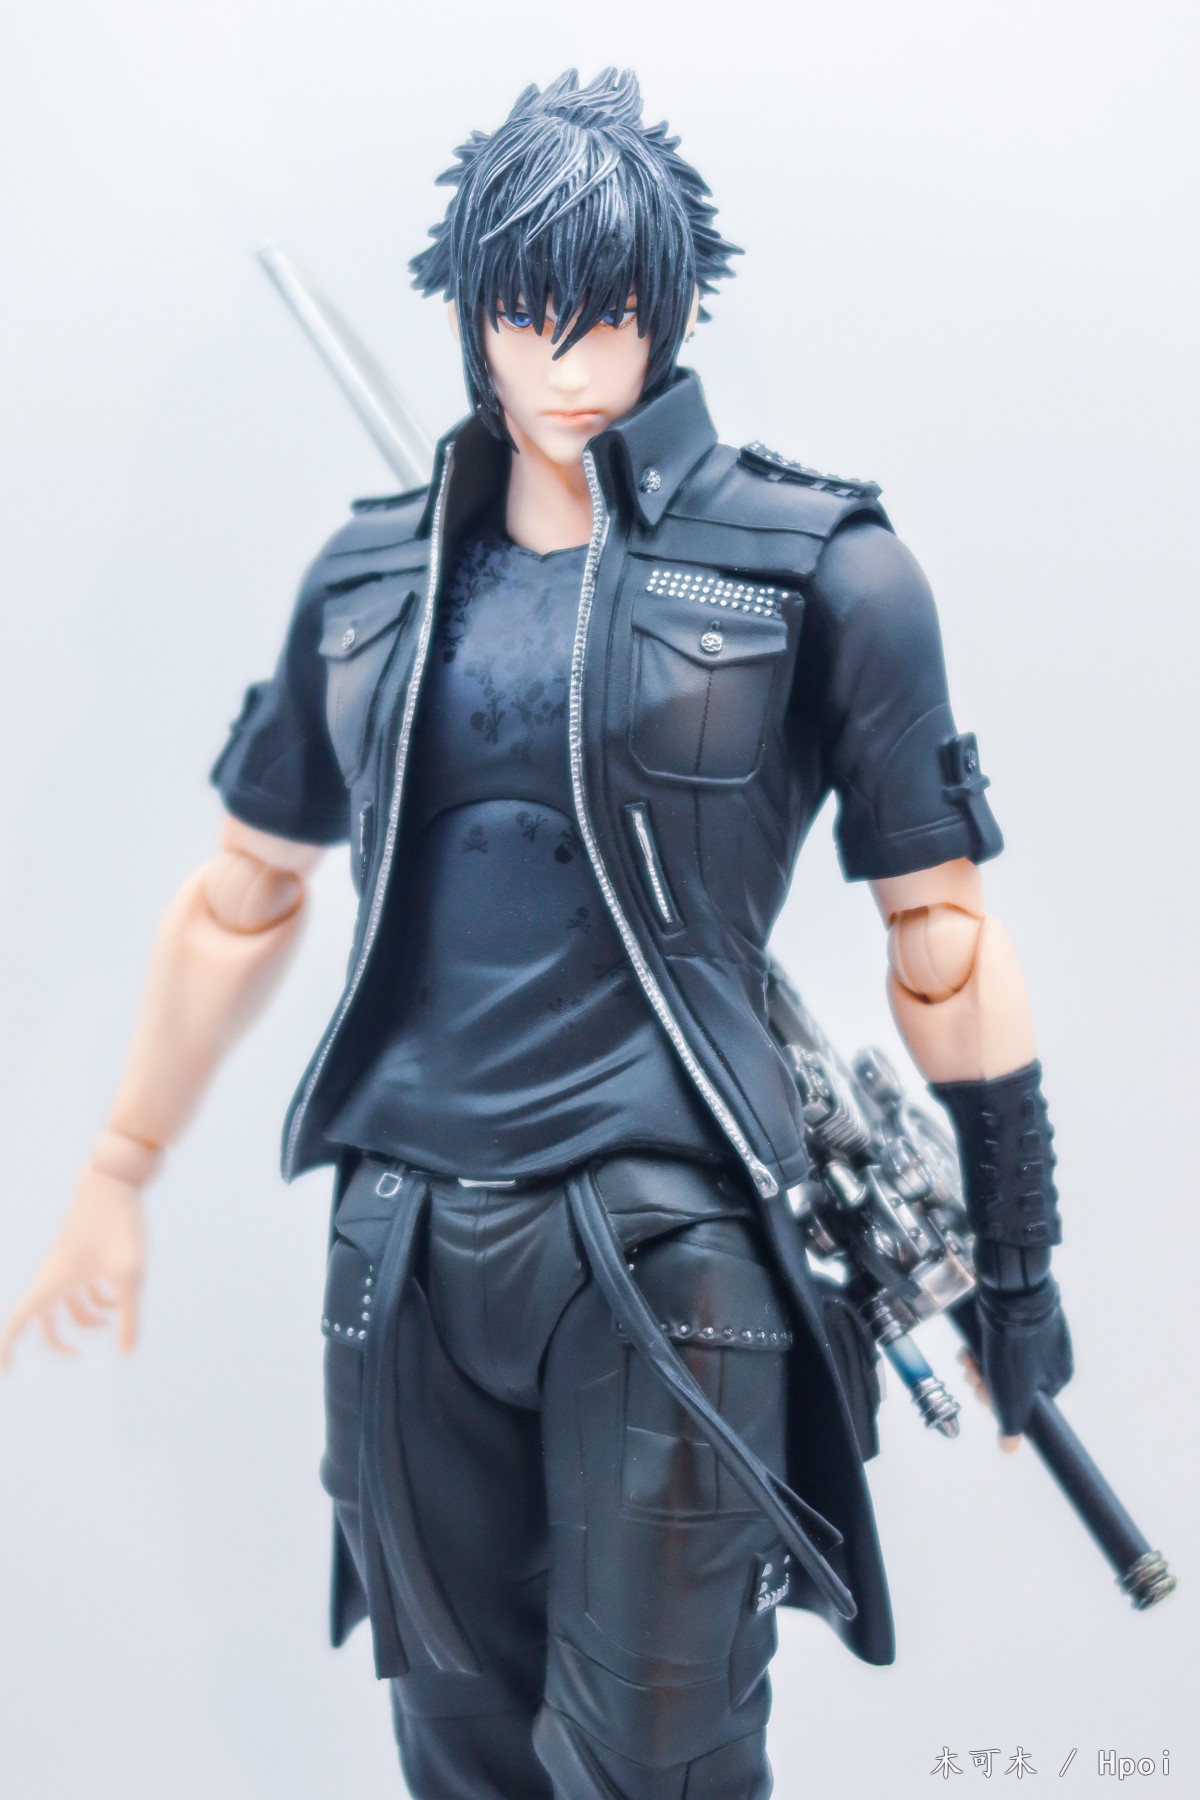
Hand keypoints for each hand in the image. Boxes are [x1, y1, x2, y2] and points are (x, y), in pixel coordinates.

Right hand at [1, 1165, 147, 1366]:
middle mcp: (53, 1275)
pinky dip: (96, 1296)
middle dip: (59, 1340)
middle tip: (78, 1355)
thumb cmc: (120, 1226)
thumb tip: (126, 1353)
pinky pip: (80, 1285)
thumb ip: (129, 1317)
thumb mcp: (130, 1276)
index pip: (17, 1323)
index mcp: (51, 1284)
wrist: (116, 1179)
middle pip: (44, 1319)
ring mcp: (68, 1263)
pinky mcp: (84, 1251)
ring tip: (110, 1319)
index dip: (7, 1349)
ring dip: (85, 1316)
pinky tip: (119, 1295)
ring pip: (65, 1302)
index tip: (7, 1373)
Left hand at [961, 1278, 1072, 1444]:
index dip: (1000, 1401)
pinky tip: (970, 1343)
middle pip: (1012, 1379)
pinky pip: (1003, 1336)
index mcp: (1058, 1377)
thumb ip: (1013, 1423)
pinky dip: (985, 1342)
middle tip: (972, 1373)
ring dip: (981, 1362)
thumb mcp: (1012, 1393)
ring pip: (1004, 1358)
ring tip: (968, 1357)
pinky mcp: (1025, 1316)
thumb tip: (1009, 1448)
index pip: (1026, 1402)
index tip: (983, 1395)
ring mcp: (1039, 1333)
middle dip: (986, 1380)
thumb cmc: (1015, 1345)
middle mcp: (1052, 1356)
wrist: (1012, 1291)